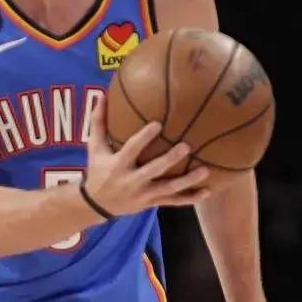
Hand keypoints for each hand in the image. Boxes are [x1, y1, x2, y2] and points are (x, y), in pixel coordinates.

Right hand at [81, 98, 210, 216]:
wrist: (98, 205)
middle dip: (170, 160)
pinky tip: (207, 192)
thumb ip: (99, 123)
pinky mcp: (152, 203)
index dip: (144, 138)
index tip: (158, 123)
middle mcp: (131, 181)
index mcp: (118, 165)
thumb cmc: (98, 170)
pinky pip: (173, 202)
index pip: (131, 150)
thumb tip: (102, 96)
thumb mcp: (95, 148)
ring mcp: (144, 195)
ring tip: (205, 170)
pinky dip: (190, 198)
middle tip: (187, 147)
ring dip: (187, 181)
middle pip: (153, 170)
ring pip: (168, 189)